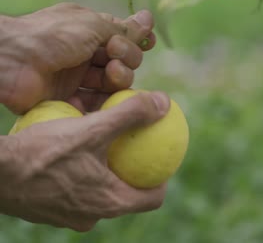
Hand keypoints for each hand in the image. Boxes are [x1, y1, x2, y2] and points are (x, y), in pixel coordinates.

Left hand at [0, 3, 156, 113]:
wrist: (11, 59)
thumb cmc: (52, 35)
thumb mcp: (92, 25)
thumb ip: (124, 28)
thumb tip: (149, 17)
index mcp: (88, 31)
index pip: (122, 37)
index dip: (136, 41)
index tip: (148, 42)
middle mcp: (84, 54)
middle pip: (123, 62)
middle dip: (126, 58)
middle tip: (113, 56)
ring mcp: (76, 78)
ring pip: (112, 84)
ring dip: (118, 78)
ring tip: (110, 74)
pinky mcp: (68, 99)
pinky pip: (95, 104)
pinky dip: (103, 102)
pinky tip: (106, 97)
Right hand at [0, 91, 169, 231]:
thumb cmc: (42, 153)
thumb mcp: (91, 129)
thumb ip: (129, 115)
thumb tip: (163, 103)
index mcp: (109, 203)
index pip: (152, 198)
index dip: (163, 178)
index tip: (164, 157)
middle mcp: (91, 216)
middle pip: (126, 195)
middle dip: (134, 171)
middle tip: (137, 147)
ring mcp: (68, 216)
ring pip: (99, 192)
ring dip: (106, 170)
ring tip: (108, 145)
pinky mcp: (49, 210)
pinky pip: (76, 190)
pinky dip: (83, 172)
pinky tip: (77, 150)